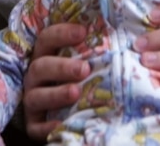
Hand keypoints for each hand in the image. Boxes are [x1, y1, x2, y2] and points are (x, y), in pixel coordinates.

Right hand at [22, 23, 89, 140]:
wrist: (63, 111)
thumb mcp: (83, 61)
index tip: (83, 32)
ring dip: (56, 94)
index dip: (61, 33)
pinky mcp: (33, 124)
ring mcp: (33, 100)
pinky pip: (36, 126)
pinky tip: (60, 124)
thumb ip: (95, 50)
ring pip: (35, 96)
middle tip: (85, 69)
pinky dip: (47, 127)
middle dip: (62, 66)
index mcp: (46, 56)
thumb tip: (126, 37)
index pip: (46, 39)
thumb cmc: (79, 78)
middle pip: (40, 67)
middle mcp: (36, 77)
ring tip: (76, 92)